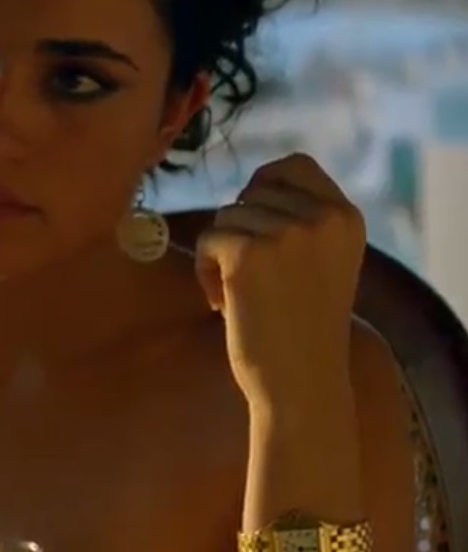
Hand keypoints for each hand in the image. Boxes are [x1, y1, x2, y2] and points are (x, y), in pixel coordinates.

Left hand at [195, 153, 365, 410]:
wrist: (301, 386)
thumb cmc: (305, 331)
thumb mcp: (324, 262)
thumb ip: (304, 222)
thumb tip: (254, 188)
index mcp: (346, 216)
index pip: (293, 165)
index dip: (264, 190)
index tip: (258, 229)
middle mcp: (322, 216)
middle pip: (252, 192)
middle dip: (242, 231)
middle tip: (250, 279)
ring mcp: (286, 231)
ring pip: (227, 216)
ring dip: (222, 254)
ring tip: (240, 297)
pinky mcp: (248, 251)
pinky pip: (208, 240)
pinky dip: (206, 271)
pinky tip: (223, 305)